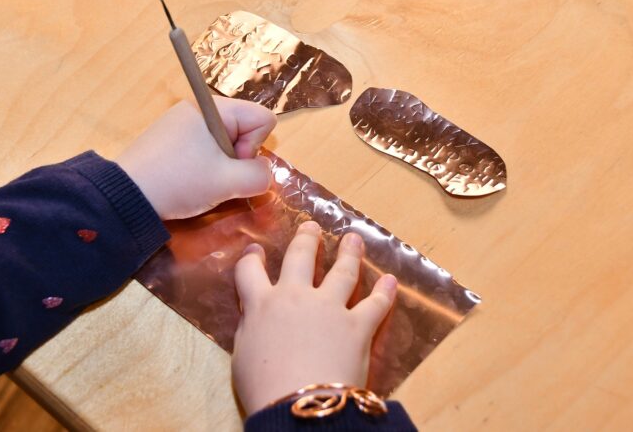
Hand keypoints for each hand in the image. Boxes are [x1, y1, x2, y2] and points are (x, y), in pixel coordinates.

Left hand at [117, 96, 276, 219]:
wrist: (126, 196)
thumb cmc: (179, 182)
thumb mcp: (227, 183)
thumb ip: (259, 176)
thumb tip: (264, 173)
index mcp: (213, 108)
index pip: (262, 118)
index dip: (256, 146)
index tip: (231, 164)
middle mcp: (200, 108)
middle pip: (245, 129)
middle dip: (239, 158)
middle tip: (217, 176)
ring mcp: (183, 123)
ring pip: (226, 142)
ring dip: (223, 166)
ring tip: (201, 182)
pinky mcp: (172, 139)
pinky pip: (206, 148)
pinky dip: (206, 166)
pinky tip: (190, 181)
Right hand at [231, 221, 397, 414]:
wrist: (299, 404)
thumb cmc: (264, 386)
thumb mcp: (243, 355)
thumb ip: (250, 327)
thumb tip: (255, 314)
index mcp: (262, 305)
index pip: (250, 273)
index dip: (252, 260)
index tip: (256, 251)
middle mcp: (295, 297)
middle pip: (300, 258)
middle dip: (306, 239)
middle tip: (312, 227)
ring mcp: (329, 308)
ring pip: (341, 272)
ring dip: (349, 253)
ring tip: (353, 240)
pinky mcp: (358, 325)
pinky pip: (375, 304)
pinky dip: (384, 292)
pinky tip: (390, 281)